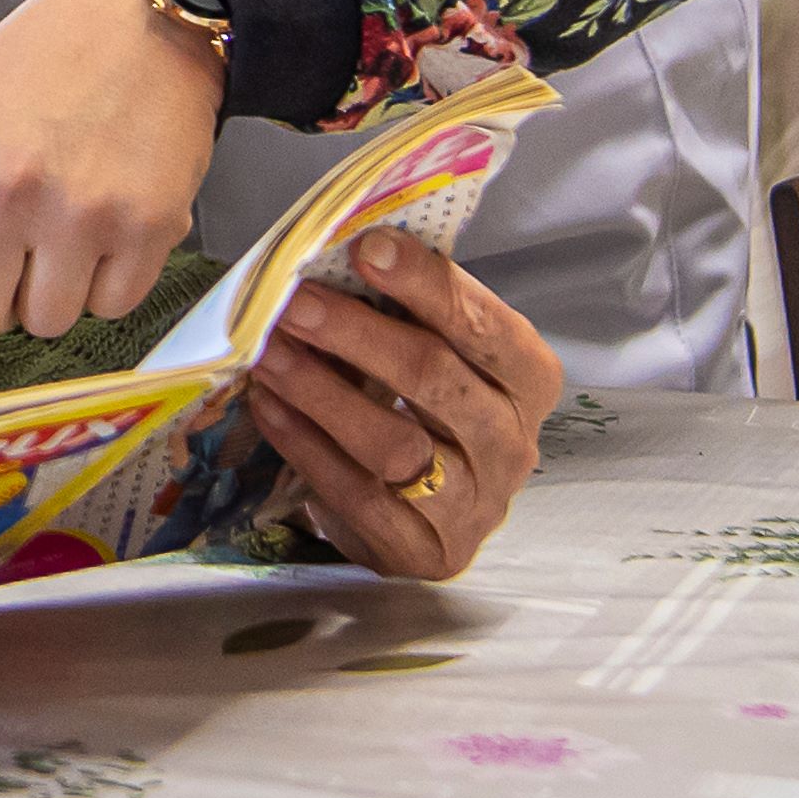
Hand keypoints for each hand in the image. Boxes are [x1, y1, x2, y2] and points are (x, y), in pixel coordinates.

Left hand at [0, 0, 225, 417]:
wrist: (156, 16)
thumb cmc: (50, 54)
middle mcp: (4, 192)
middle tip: (18, 230)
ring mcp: (78, 216)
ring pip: (43, 322)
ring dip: (53, 289)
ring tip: (71, 216)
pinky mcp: (146, 229)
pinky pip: (110, 308)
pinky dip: (110, 280)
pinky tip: (114, 217)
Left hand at [239, 229, 561, 581]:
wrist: (441, 512)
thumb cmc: (435, 407)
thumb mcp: (444, 350)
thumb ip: (412, 308)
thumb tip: (339, 246)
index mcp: (530, 378)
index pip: (483, 324)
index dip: (425, 283)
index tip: (365, 247)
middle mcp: (513, 443)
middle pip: (435, 379)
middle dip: (357, 334)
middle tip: (296, 303)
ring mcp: (474, 504)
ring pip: (393, 444)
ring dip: (322, 392)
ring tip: (269, 353)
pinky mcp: (425, 550)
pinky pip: (357, 494)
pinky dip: (305, 445)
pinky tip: (269, 405)